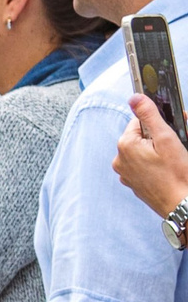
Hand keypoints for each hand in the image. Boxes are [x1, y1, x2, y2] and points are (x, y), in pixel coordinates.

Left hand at [113, 94, 187, 219]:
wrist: (181, 204)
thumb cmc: (177, 173)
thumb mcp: (166, 138)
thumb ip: (150, 115)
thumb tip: (135, 97)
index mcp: (125, 145)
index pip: (140, 122)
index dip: (159, 125)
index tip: (171, 132)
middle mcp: (119, 159)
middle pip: (142, 137)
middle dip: (160, 137)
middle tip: (176, 145)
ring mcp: (125, 173)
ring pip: (143, 151)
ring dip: (158, 150)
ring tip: (173, 160)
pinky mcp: (133, 183)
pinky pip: (143, 165)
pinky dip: (155, 164)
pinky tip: (167, 169)